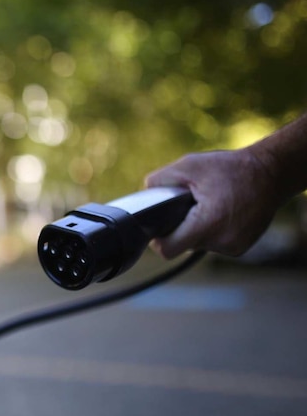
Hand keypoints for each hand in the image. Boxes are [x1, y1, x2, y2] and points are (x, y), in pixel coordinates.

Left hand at [144, 147, 279, 257]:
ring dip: (198, 229)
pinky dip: (213, 231)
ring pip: (199, 245)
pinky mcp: (241, 248)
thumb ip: (160, 181)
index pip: (168, 249)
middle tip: (189, 207)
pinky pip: (214, 244)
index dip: (158, 240)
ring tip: (209, 206)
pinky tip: (221, 213)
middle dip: (181, 227)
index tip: (158, 229)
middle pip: (183, 245)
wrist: (272, 173)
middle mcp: (222, 241)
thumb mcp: (189, 166)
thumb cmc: (231, 168)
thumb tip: (144, 195)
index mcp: (208, 224)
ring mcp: (234, 247)